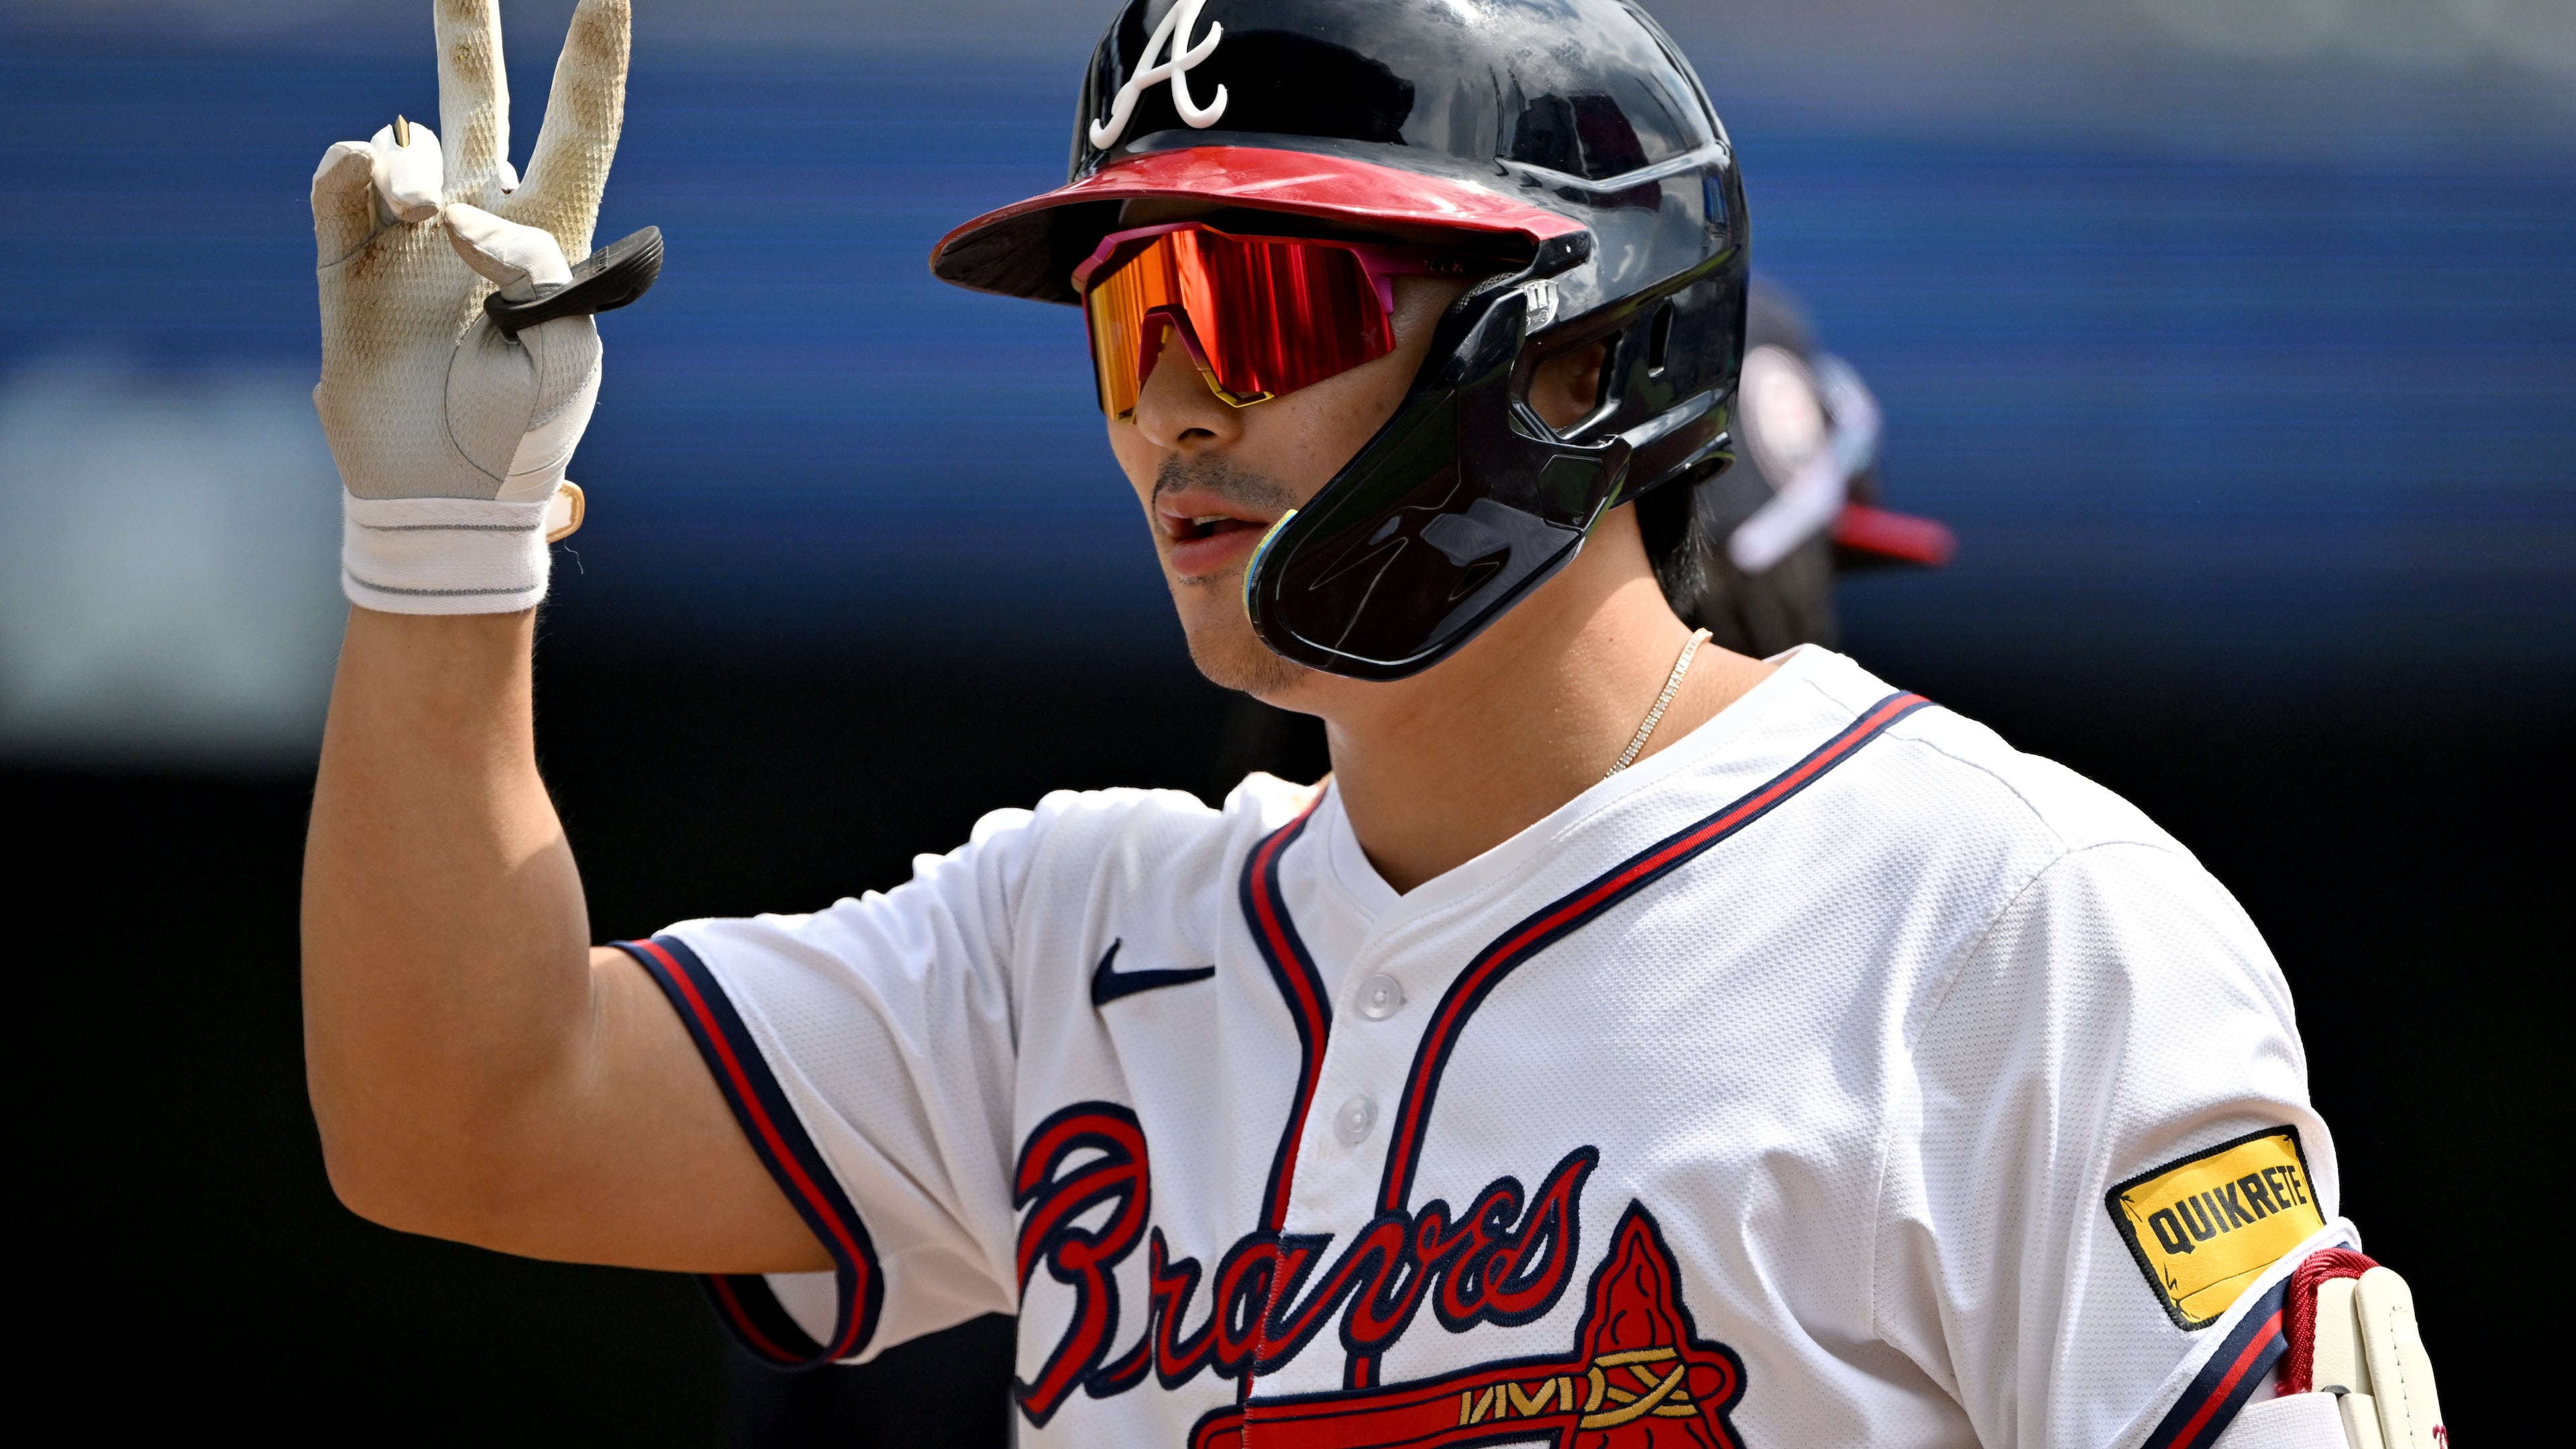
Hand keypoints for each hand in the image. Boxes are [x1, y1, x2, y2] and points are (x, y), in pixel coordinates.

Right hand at [311, 0, 631, 612]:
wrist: (444, 493)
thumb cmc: (522, 429)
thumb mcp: (562, 350)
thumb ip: (532, 268)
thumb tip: (454, 213)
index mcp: (553, 236)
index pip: (580, 128)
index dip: (592, 58)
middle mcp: (479, 216)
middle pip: (477, 99)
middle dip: (465, 28)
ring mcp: (407, 234)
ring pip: (404, 140)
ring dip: (415, 168)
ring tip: (431, 226)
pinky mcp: (346, 257)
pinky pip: (344, 178)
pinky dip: (364, 176)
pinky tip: (392, 211)